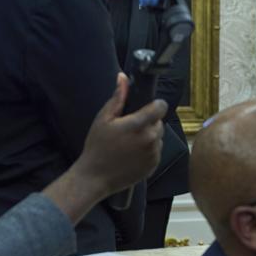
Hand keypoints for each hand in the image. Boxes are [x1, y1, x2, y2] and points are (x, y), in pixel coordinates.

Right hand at [44, 73, 166, 223]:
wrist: (95, 177)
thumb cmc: (97, 147)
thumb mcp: (103, 119)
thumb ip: (117, 98)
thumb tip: (123, 77)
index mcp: (139, 125)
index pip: (160, 107)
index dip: (154, 104)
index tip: (145, 107)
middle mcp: (150, 139)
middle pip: (159, 122)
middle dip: (148, 121)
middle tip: (130, 127)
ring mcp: (154, 153)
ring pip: (158, 136)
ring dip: (148, 136)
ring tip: (129, 142)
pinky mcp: (154, 165)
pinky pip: (156, 150)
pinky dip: (148, 149)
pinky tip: (132, 153)